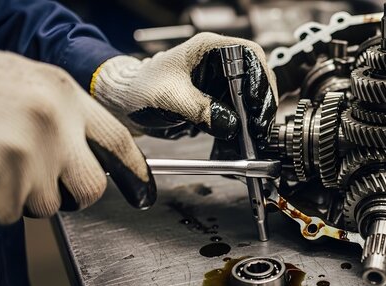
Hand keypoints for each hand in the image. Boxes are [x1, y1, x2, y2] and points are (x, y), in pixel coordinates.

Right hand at [0, 52, 155, 223]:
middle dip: (72, 195)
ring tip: (1, 161)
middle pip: (91, 188)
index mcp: (64, 96)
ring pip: (45, 206)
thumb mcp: (33, 84)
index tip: (142, 191)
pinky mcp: (0, 182)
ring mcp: (25, 154)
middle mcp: (53, 125)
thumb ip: (66, 115)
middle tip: (46, 180)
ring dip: (24, 195)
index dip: (134, 172)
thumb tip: (93, 152)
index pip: (118, 142)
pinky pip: (9, 213)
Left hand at [91, 33, 277, 141]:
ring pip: (251, 97)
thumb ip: (200, 110)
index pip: (250, 55)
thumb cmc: (137, 89)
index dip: (260, 78)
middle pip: (256, 77)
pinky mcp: (217, 101)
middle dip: (262, 101)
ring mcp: (219, 83)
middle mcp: (218, 64)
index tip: (260, 102)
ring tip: (255, 135)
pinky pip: (240, 112)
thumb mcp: (168, 99)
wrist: (122, 104)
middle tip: (261, 125)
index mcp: (208, 49)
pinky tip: (245, 137)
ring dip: (256, 116)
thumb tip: (230, 124)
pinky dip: (245, 125)